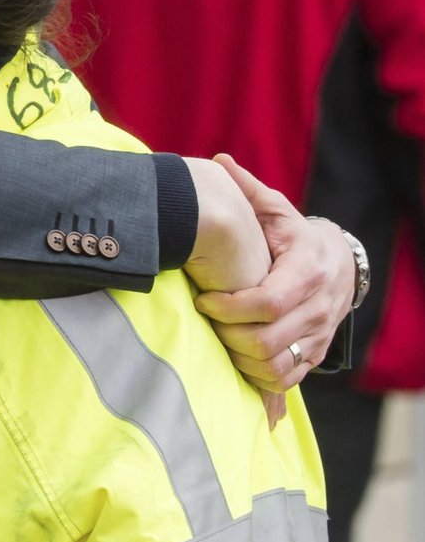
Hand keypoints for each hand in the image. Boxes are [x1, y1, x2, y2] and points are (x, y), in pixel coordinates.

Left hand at [192, 154, 353, 391]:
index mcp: (307, 271)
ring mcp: (318, 334)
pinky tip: (237, 358)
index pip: (268, 301)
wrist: (339, 264)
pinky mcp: (315, 354)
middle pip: (266, 339)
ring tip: (217, 338)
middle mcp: (317, 307)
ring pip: (274, 364)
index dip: (229, 307)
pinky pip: (284, 379)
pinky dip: (257, 376)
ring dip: (239, 358)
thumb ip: (248, 191)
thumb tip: (219, 162)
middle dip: (227, 335)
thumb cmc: (296, 237)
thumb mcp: (277, 211)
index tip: (203, 300)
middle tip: (206, 321)